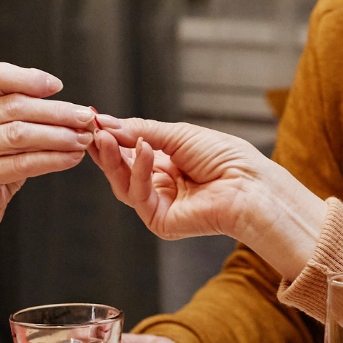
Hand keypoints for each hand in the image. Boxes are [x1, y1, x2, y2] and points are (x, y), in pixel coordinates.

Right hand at [0, 63, 95, 273]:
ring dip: (58, 136)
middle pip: (15, 107)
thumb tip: (74, 111)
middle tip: (86, 118)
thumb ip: (27, 119)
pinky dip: (51, 160)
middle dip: (57, 112)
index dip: (30, 78)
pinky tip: (71, 159)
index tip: (59, 86)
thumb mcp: (3, 136)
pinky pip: (21, 163)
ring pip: (20, 134)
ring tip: (83, 139)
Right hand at [92, 118, 324, 280]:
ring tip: (107, 137)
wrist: (250, 184)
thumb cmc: (226, 158)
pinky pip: (139, 196)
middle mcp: (160, 185)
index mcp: (166, 164)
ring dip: (113, 159)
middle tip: (92, 129)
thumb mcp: (179, 135)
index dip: (111, 137)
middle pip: (120, 170)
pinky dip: (138, 172)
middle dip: (105, 149)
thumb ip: (142, 131)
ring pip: (123, 184)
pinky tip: (143, 151)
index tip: (93, 120)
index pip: (129, 152)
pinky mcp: (161, 222)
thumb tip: (106, 123)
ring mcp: (159, 205)